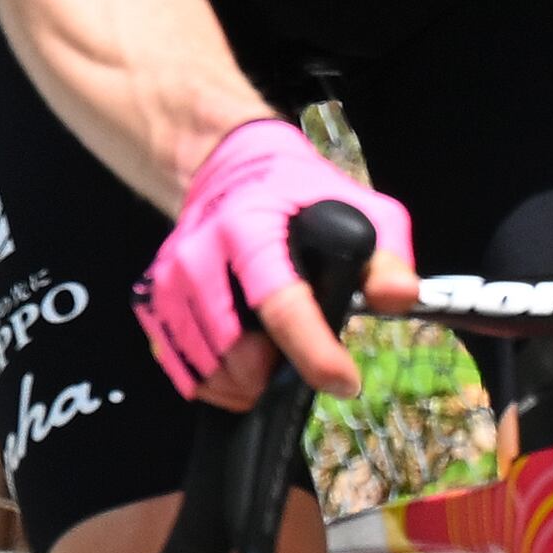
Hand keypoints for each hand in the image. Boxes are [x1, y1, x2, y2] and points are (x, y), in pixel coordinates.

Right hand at [138, 115, 418, 404]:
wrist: (225, 167)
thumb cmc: (296, 196)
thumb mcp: (359, 207)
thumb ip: (386, 255)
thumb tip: (398, 298)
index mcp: (250, 227)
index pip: (280, 301)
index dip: (313, 350)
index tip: (345, 382)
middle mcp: (200, 252)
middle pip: (231, 342)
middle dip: (270, 374)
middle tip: (299, 373)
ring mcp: (170, 277)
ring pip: (200, 358)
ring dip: (239, 384)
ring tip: (270, 380)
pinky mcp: (154, 297)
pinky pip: (173, 360)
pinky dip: (205, 382)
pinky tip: (235, 379)